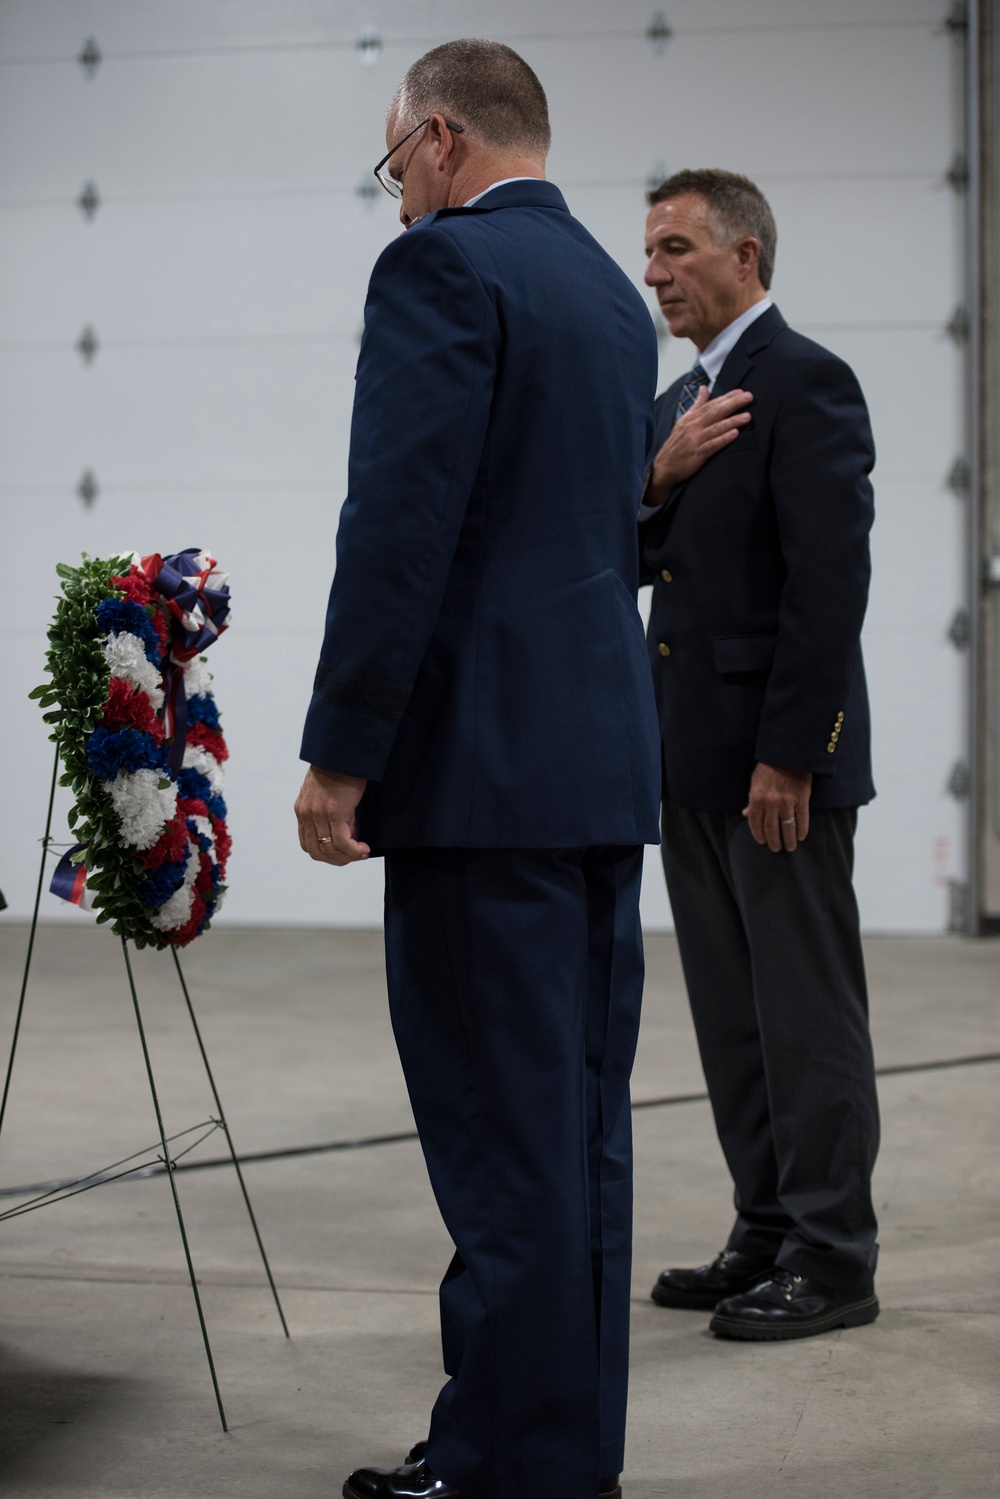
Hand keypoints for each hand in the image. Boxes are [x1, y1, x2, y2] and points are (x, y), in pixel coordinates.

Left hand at [295, 765, 369, 864]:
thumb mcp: (326, 793)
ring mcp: (318, 814)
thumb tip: (348, 832)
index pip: (308, 844)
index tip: (342, 853)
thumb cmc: (339, 768)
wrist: (342, 752)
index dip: (326, 853)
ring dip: (347, 857)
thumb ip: (330, 813)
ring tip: (362, 853)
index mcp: (302, 810)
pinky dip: (354, 850)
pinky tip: (364, 848)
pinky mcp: (334, 812)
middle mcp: (306, 814)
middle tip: (354, 857)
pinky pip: (342, 842)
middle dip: (337, 860)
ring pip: (330, 850)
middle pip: (316, 852)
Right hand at [646, 386, 753, 505]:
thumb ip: (697, 404)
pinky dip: (723, 439)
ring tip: (747, 416)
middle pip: (716, 412)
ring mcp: (696, 440)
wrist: (664, 466)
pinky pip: (712, 445)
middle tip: (749, 397)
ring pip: (716, 428)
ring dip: (732, 421)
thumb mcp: (684, 420)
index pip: (712, 404)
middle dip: (733, 404)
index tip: (741, 391)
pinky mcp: (697, 454)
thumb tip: (704, 388)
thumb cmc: (677, 443)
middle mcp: (694, 427)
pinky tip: (735, 434)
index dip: (727, 397)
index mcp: (692, 417)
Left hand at [742, 762, 811, 852]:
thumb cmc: (768, 768)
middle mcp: (770, 803)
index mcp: (756, 798)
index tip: (762, 841)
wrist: (787, 754)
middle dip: (773, 841)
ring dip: (788, 840)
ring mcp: (787, 802)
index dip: (758, 835)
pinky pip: (802, 819)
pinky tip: (800, 837)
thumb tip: (745, 814)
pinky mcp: (802, 799)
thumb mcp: (754, 782)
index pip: (755, 823)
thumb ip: (751, 801)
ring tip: (790, 847)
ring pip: (787, 827)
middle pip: (771, 828)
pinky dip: (801, 830)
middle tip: (776, 848)